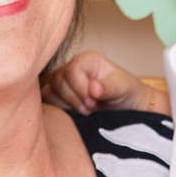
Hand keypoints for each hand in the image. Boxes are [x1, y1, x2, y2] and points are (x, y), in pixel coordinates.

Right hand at [42, 51, 169, 115]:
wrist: (126, 107)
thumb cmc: (126, 92)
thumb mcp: (122, 87)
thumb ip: (108, 87)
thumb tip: (93, 88)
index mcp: (86, 60)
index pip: (72, 70)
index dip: (80, 88)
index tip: (93, 102)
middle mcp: (72, 69)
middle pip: (58, 81)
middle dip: (73, 99)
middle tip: (90, 110)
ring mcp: (63, 84)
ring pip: (50, 92)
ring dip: (65, 105)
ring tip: (85, 113)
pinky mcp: (59, 98)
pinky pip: (48, 102)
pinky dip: (58, 111)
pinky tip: (74, 116)